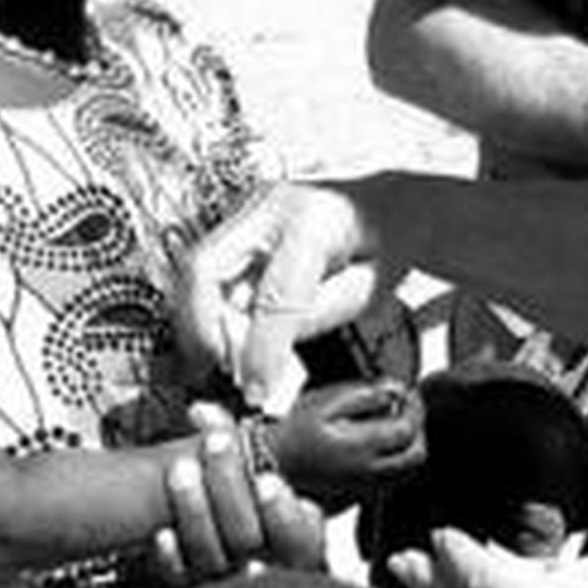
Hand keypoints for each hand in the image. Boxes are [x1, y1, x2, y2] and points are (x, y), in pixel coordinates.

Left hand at [150, 405, 326, 587]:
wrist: (217, 532)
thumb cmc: (251, 497)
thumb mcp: (264, 469)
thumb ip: (240, 439)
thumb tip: (201, 412)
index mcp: (296, 538)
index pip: (300, 539)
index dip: (283, 513)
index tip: (267, 479)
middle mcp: (264, 563)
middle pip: (247, 538)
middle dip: (229, 486)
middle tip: (216, 444)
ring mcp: (227, 575)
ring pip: (213, 557)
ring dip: (194, 510)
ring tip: (181, 470)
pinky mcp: (194, 584)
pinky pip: (181, 579)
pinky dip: (171, 555)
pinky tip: (162, 532)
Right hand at [174, 181, 399, 386]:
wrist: (391, 199)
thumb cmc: (388, 238)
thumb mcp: (365, 289)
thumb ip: (312, 321)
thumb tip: (262, 361)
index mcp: (316, 220)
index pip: (274, 297)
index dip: (261, 350)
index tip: (256, 388)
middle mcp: (271, 205)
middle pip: (204, 269)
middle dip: (204, 330)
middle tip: (227, 369)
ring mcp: (251, 208)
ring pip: (197, 270)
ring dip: (203, 322)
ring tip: (230, 356)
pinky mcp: (242, 221)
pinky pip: (209, 270)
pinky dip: (210, 309)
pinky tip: (233, 334)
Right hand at [270, 379, 424, 499]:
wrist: (268, 465)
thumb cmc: (291, 433)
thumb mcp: (325, 402)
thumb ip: (365, 394)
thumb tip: (395, 390)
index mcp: (362, 446)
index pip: (409, 429)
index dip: (414, 406)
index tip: (406, 392)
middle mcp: (369, 471)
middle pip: (417, 455)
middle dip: (418, 429)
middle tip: (407, 409)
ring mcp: (366, 486)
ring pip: (407, 470)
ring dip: (408, 445)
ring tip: (393, 424)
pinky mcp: (358, 494)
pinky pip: (390, 480)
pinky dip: (394, 461)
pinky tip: (378, 445)